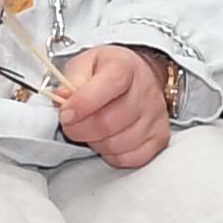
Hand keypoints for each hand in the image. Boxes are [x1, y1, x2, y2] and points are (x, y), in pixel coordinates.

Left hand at [56, 45, 173, 168]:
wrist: (138, 77)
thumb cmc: (108, 72)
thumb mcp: (84, 64)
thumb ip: (71, 79)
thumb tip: (63, 97)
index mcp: (125, 67)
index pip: (111, 84)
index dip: (83, 103)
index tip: (65, 113)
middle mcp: (146, 91)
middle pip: (109, 122)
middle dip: (80, 129)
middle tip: (71, 124)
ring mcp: (156, 116)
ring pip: (117, 144)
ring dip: (95, 142)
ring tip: (91, 130)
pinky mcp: (159, 137)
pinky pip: (131, 158)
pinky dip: (113, 155)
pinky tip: (107, 141)